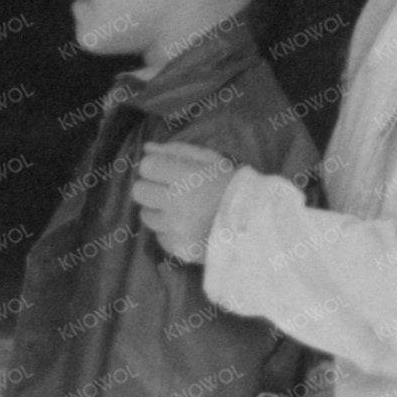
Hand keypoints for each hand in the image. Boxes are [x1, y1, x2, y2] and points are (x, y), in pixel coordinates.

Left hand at [132, 141, 239, 263]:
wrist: (258, 226)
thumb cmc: (234, 187)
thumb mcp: (211, 161)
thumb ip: (178, 151)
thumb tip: (147, 148)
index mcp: (185, 177)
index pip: (147, 166)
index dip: (157, 167)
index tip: (170, 171)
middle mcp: (176, 204)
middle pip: (139, 191)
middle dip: (152, 188)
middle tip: (173, 191)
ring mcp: (175, 229)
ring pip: (146, 216)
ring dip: (160, 211)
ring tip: (184, 211)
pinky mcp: (177, 249)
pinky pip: (160, 236)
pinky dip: (170, 232)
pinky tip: (189, 227)